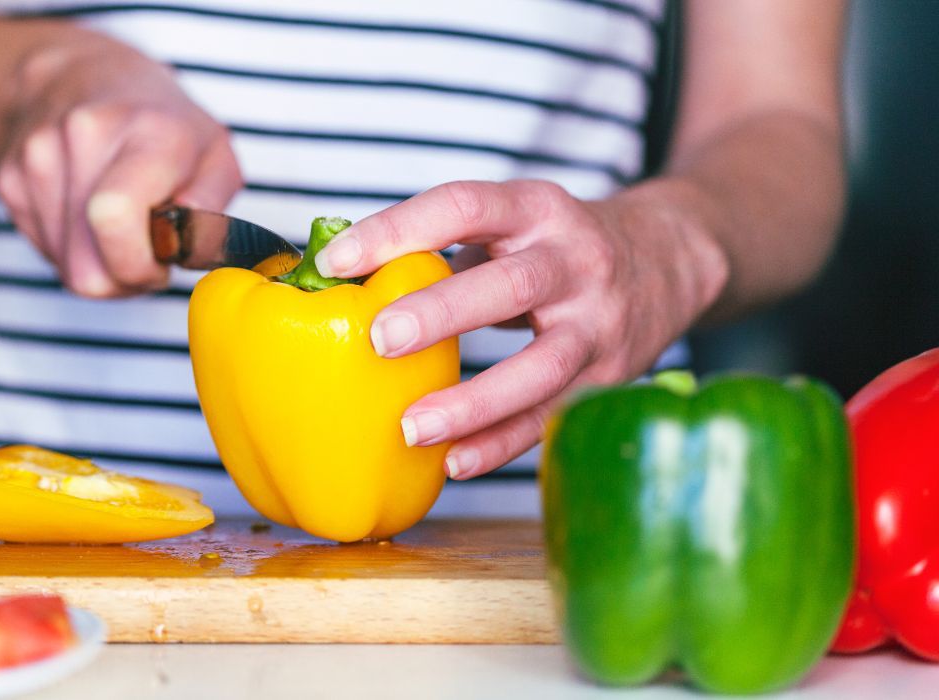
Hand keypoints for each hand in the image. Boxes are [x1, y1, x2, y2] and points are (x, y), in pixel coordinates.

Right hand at [0, 35, 240, 296]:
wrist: (88, 76)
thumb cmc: (164, 126)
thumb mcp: (216, 157)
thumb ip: (212, 213)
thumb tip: (184, 247)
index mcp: (148, 132)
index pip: (114, 217)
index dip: (139, 264)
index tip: (161, 261)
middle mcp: (83, 136)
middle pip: (85, 267)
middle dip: (122, 278)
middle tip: (145, 249)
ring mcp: (37, 156)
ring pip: (64, 267)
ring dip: (98, 262)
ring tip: (118, 224)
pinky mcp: (9, 178)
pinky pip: (44, 250)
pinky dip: (71, 247)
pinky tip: (87, 213)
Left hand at [314, 180, 727, 478]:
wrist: (669, 260)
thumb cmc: (557, 244)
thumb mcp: (514, 221)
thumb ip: (445, 244)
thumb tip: (340, 277)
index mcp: (538, 209)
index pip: (464, 205)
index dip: (398, 229)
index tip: (336, 261)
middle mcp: (576, 261)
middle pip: (511, 286)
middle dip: (442, 312)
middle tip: (380, 339)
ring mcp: (600, 323)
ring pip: (541, 366)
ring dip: (474, 401)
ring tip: (411, 426)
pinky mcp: (610, 376)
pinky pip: (551, 417)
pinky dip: (502, 443)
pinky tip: (452, 462)